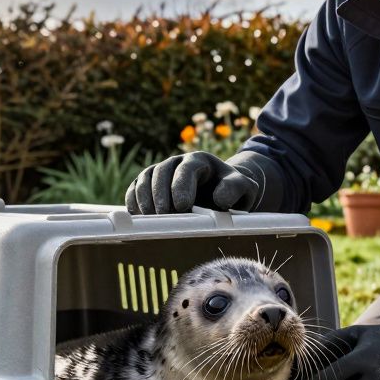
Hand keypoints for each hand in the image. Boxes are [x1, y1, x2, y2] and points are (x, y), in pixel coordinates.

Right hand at [125, 151, 258, 213]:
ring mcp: (161, 172)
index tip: (182, 206)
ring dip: (145, 198)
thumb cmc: (233, 190)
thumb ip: (236, 189)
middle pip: (161, 171)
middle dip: (160, 194)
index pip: (187, 168)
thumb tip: (218, 199)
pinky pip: (136, 188)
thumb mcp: (245, 188)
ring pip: (145, 178)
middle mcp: (177, 162)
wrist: (221, 191)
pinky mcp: (150, 184)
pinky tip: (139, 216)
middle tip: (163, 215)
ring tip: (151, 219)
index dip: (181, 186)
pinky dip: (134, 201)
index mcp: (199, 160)